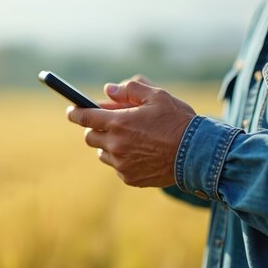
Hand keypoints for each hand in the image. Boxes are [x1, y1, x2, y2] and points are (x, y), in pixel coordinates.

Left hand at [67, 78, 195, 186]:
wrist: (197, 154)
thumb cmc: (178, 121)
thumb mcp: (158, 97)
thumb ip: (130, 90)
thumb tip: (108, 90)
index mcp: (118, 122)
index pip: (85, 117)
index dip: (75, 113)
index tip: (71, 110)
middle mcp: (115, 144)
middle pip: (89, 137)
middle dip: (95, 128)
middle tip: (108, 124)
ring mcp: (121, 164)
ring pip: (102, 153)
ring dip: (109, 144)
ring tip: (129, 139)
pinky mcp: (130, 178)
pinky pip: (117, 167)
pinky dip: (122, 159)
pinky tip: (140, 153)